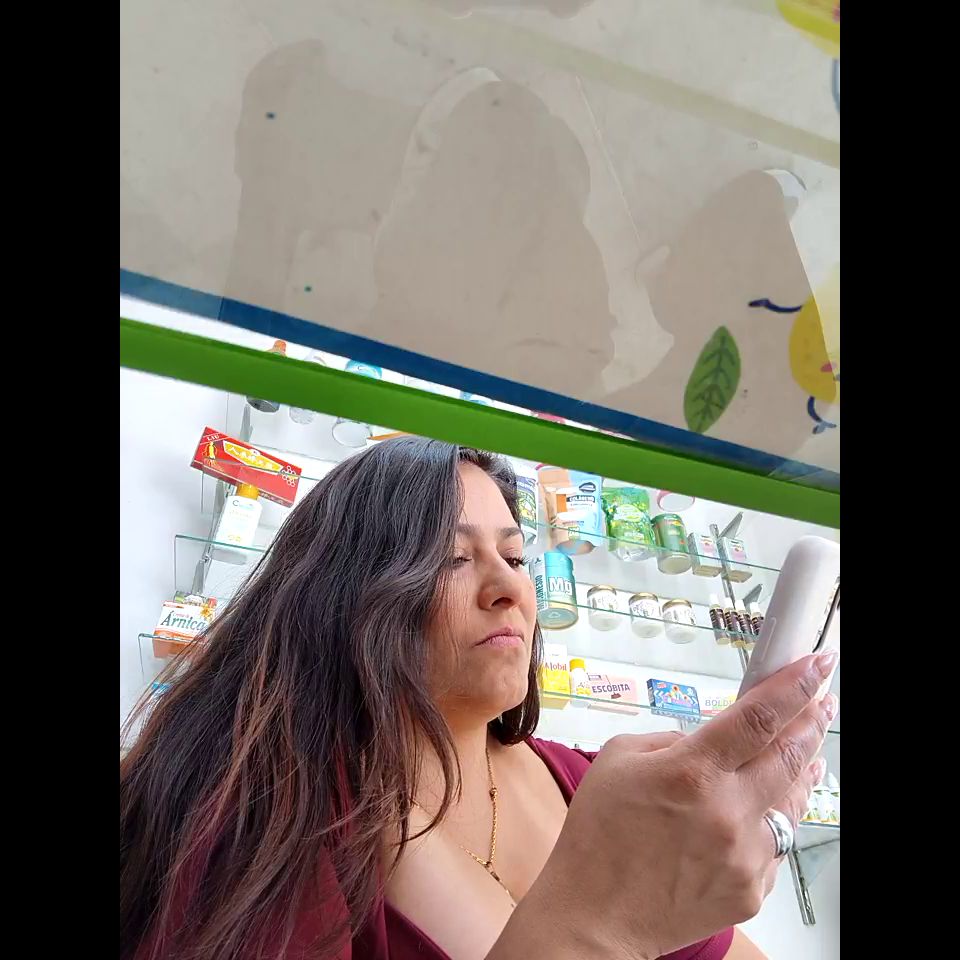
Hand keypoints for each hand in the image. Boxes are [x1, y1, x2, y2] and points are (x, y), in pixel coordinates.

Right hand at [521, 652, 835, 959]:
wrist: (596, 915)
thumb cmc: (599, 837)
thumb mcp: (618, 759)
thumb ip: (671, 740)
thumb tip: (708, 740)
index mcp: (690, 772)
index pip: (759, 717)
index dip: (795, 686)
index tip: (817, 665)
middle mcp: (727, 813)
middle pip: (791, 755)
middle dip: (813, 721)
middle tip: (824, 700)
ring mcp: (745, 855)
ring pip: (792, 802)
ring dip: (803, 770)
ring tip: (809, 751)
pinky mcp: (752, 890)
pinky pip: (774, 845)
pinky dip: (771, 822)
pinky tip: (764, 811)